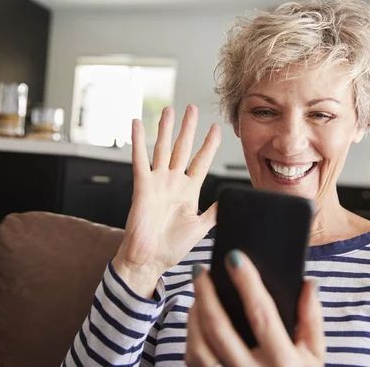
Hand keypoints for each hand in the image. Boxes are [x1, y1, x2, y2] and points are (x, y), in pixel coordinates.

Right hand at [112, 105, 220, 297]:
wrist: (149, 260)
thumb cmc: (171, 247)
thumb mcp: (200, 228)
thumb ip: (215, 212)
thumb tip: (232, 200)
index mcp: (189, 191)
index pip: (202, 161)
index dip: (209, 145)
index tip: (217, 128)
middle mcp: (173, 183)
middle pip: (183, 148)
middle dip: (188, 129)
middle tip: (192, 109)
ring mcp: (158, 183)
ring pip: (163, 149)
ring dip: (166, 129)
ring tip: (169, 111)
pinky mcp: (142, 187)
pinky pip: (140, 160)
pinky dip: (138, 142)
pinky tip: (137, 125)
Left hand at [186, 251, 324, 366]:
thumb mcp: (315, 356)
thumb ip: (312, 319)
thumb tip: (307, 283)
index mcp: (283, 362)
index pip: (262, 315)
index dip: (247, 283)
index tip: (235, 258)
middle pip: (220, 329)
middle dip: (206, 294)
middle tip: (200, 270)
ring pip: (199, 348)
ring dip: (193, 316)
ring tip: (197, 295)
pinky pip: (194, 362)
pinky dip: (191, 337)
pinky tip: (196, 321)